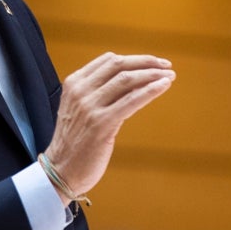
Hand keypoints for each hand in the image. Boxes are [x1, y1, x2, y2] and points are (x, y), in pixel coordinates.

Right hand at [42, 53, 174, 201]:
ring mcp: (90, 107)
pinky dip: (150, 90)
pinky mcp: (101, 123)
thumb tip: (130, 82)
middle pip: (119, 65)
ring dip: (152, 75)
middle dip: (146, 62)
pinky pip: (131, 100)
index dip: (135, 59)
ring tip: (169, 76)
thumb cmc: (74, 142)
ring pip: (126, 80)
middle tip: (166, 65)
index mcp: (74, 83)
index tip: (153, 62)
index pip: (108, 60)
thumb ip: (96, 93)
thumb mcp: (79, 109)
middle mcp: (80, 91)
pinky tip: (164, 86)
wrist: (61, 170)